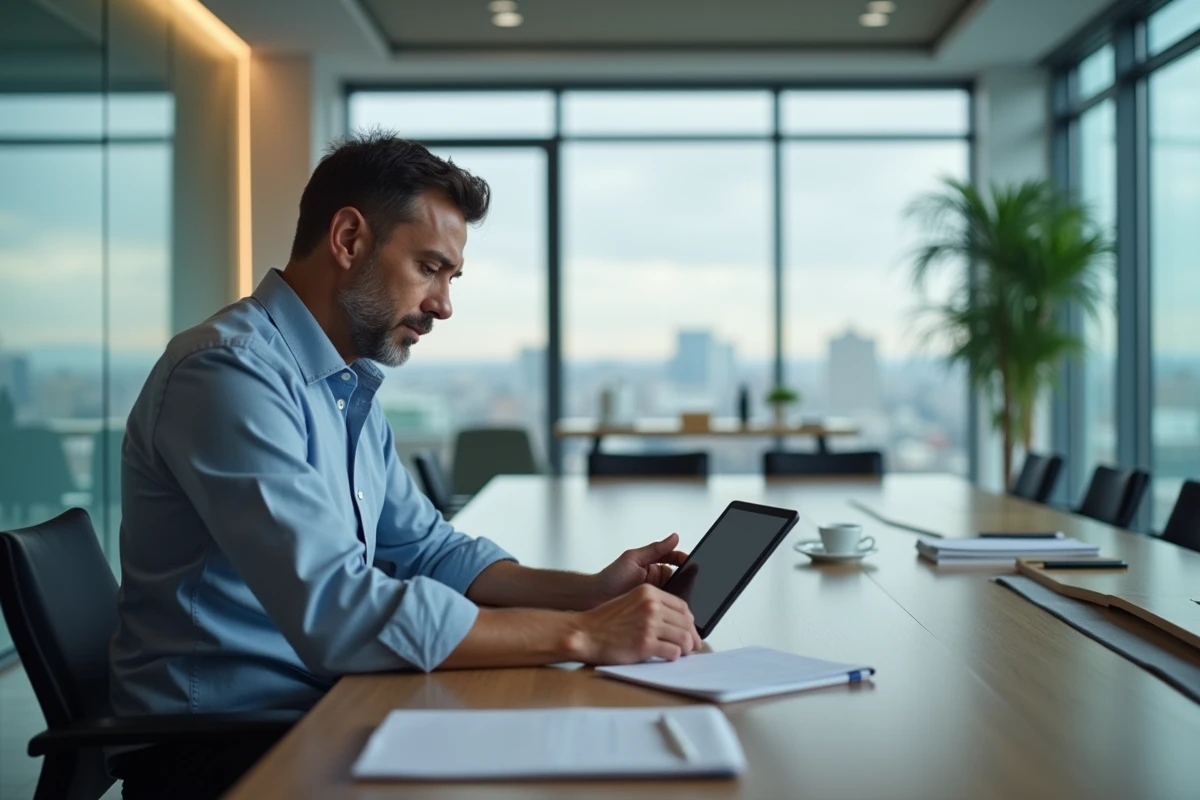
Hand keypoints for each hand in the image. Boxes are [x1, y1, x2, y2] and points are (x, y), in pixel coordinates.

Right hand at [571, 584, 701, 663]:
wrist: (584, 633)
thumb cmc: (604, 620)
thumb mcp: (629, 601)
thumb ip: (652, 605)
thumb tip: (675, 620)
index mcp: (648, 592)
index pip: (682, 606)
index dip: (690, 621)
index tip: (690, 629)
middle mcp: (651, 606)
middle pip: (686, 622)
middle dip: (692, 636)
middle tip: (693, 645)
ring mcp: (649, 625)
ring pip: (684, 638)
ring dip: (686, 648)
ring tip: (682, 653)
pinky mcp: (645, 645)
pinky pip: (673, 652)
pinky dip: (674, 657)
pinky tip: (668, 657)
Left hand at [592, 533, 688, 603]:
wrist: (594, 599)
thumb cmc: (609, 578)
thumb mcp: (633, 558)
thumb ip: (654, 549)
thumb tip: (674, 537)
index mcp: (654, 565)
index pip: (676, 559)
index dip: (685, 560)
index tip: (693, 562)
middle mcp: (657, 580)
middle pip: (680, 577)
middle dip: (687, 578)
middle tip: (693, 580)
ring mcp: (656, 595)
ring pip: (676, 594)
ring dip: (681, 594)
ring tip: (687, 595)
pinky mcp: (653, 610)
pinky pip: (668, 608)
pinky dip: (673, 608)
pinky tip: (676, 609)